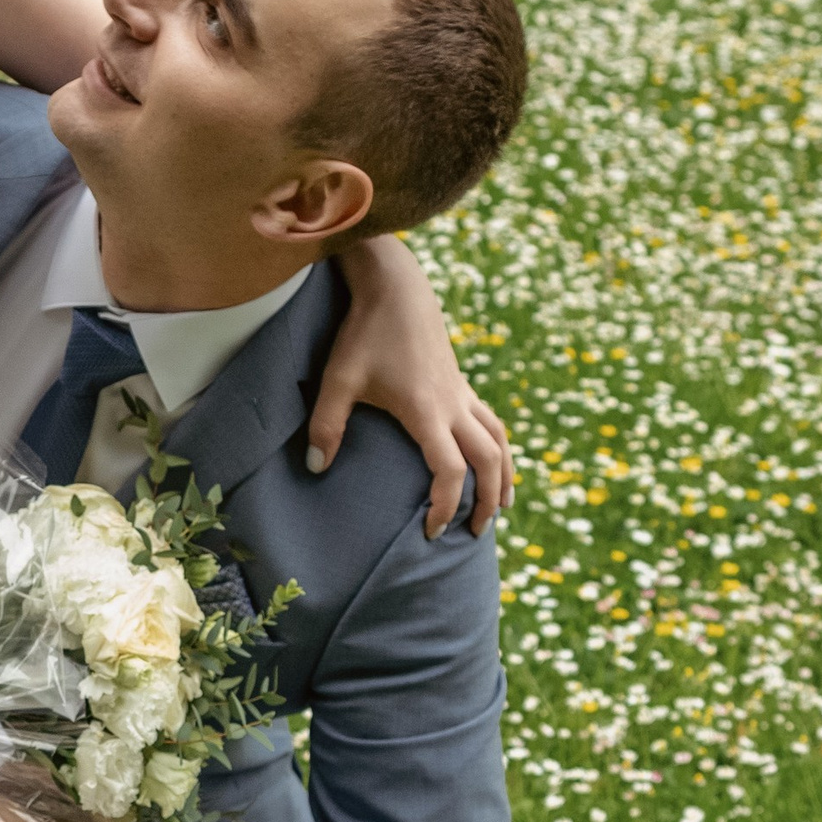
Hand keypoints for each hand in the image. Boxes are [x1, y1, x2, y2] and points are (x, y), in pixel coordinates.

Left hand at [318, 233, 513, 537]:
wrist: (396, 288)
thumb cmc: (365, 333)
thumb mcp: (338, 379)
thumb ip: (326, 425)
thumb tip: (316, 468)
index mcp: (427, 411)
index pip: (450, 470)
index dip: (446, 505)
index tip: (432, 531)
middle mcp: (453, 406)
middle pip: (488, 461)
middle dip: (486, 501)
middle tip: (474, 534)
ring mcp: (462, 393)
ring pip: (499, 441)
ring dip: (504, 477)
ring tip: (501, 508)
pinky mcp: (460, 383)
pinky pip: (491, 423)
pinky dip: (499, 449)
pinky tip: (494, 462)